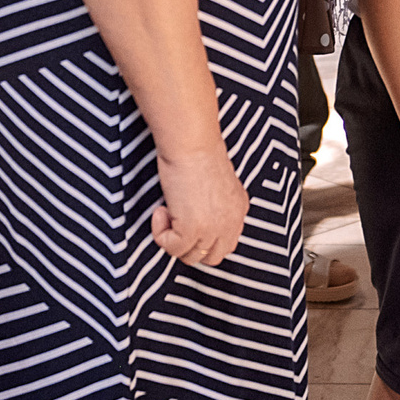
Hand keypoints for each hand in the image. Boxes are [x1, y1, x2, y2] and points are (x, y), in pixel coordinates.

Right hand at [151, 144, 249, 264]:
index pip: (226, 244)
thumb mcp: (216, 184)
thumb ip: (214, 205)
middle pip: (212, 257)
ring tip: (167, 212)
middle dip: (190, 245)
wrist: (192, 143)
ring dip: (173, 239)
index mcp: (239, 210)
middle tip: (175, 222)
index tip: (187, 223)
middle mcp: (231, 222)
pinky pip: (172, 249)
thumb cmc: (198, 152)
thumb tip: (195, 217)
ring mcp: (214, 228)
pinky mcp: (193, 229)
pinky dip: (161, 234)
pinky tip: (161, 210)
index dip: (204, 239)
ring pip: (190, 257)